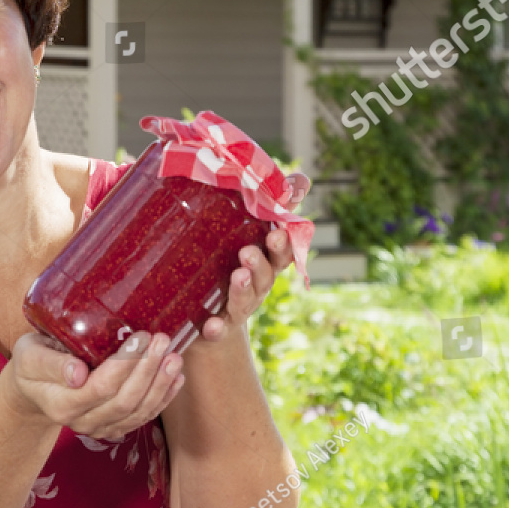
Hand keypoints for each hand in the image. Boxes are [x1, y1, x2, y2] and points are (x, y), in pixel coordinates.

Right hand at [5, 331, 185, 439]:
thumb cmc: (31, 364)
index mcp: (61, 405)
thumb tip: (77, 374)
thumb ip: (50, 363)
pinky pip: (144, 416)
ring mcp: (101, 427)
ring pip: (139, 412)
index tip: (141, 337)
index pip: (100, 388)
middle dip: (148, 370)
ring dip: (161, 385)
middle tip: (163, 340)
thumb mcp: (28, 355)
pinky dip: (163, 397)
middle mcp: (83, 422)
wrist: (34, 388)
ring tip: (175, 357)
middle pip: (125, 401)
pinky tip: (176, 378)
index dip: (125, 365)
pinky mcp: (115, 426)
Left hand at [200, 171, 307, 343]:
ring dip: (242, 289)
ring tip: (236, 276)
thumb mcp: (242, 232)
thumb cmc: (226, 263)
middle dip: (260, 264)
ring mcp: (238, 307)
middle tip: (249, 252)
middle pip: (266, 275)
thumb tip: (302, 178)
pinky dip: (216, 328)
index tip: (277, 232)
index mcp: (264, 260)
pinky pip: (219, 330)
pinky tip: (209, 326)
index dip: (283, 242)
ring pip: (245, 300)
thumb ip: (265, 203)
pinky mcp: (217, 327)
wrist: (206, 319)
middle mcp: (256, 284)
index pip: (281, 249)